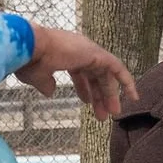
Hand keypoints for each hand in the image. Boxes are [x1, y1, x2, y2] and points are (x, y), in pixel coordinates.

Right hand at [18, 22, 140, 118]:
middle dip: (99, 95)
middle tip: (102, 115)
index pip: (80, 72)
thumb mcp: (37, 77)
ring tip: (112, 113)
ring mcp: (89, 51)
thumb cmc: (29, 60)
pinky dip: (126, 81)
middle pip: (94, 75)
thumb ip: (45, 84)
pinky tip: (133, 96)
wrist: (31, 47)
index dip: (85, 89)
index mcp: (64, 53)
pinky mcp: (97, 54)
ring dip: (110, 94)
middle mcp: (79, 50)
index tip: (87, 103)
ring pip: (105, 74)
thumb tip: (51, 92)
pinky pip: (117, 68)